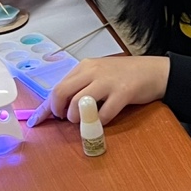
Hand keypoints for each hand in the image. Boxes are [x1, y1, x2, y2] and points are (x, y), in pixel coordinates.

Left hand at [42, 55, 170, 123]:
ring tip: (84, 121)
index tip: (35, 121)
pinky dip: (99, 123)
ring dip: (77, 118)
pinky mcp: (123, 93)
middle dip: (59, 111)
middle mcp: (92, 71)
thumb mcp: (99, 75)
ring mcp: (107, 82)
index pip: (57, 87)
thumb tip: (60, 107)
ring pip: (79, 104)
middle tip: (66, 119)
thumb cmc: (125, 76)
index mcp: (84, 67)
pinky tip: (102, 121)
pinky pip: (103, 113)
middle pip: (62, 93)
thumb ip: (81, 86)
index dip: (45, 107)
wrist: (154, 72)